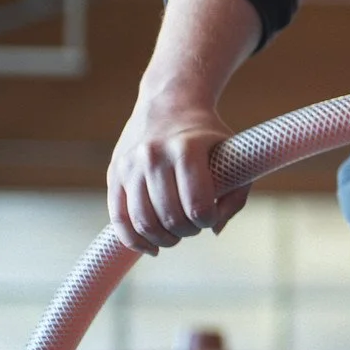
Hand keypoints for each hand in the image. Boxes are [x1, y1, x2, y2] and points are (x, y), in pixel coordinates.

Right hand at [107, 88, 248, 255]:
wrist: (169, 102)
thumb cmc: (206, 136)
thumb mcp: (233, 157)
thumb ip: (235, 196)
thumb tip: (215, 229)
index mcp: (186, 149)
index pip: (197, 205)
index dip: (207, 220)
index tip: (210, 216)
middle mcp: (153, 155)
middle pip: (169, 218)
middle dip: (187, 231)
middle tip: (193, 225)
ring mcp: (130, 164)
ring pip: (143, 222)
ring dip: (163, 239)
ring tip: (175, 234)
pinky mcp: (114, 173)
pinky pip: (118, 218)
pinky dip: (134, 240)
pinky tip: (150, 247)